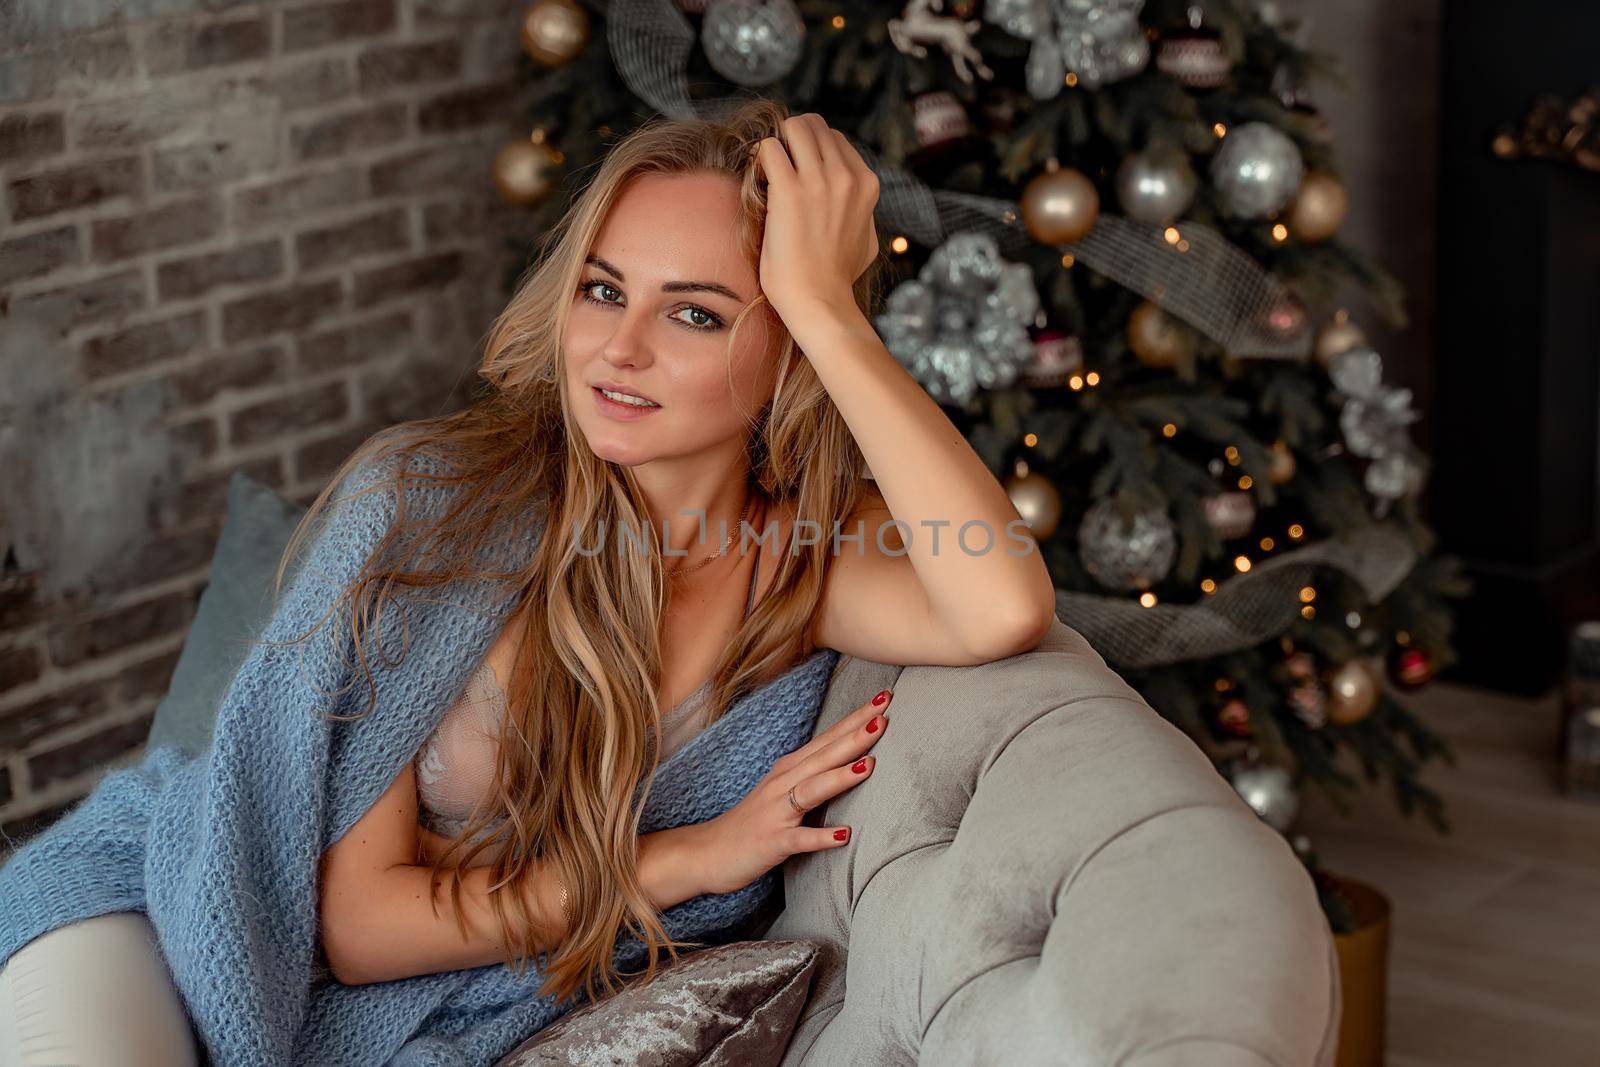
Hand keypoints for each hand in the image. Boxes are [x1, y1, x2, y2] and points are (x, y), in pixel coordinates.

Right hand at [691, 689, 892, 896]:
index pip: (829, 739)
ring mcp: (777, 812)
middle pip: (824, 755)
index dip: (855, 719)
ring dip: (840, 777)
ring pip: (812, 790)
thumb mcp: (785, 790)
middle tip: (883, 715)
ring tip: (869, 765)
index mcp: (790, 769)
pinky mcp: (773, 842)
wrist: (709, 851)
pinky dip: (821, 836)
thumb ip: (814, 774)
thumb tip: (853, 758)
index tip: (884, 699)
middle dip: (854, 736)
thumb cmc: (754, 820)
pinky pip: (799, 839)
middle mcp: (783, 784)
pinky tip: (844, 835)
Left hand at [752, 113, 880, 324]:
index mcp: (866, 184)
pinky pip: (768, 148)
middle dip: (792, 140)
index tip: (798, 172)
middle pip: (815, 125)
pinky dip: (759, 160)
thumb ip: (862, 213)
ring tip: (769, 174)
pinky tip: (759, 184)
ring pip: (793, 126)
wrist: (819, 301)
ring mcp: (819, 181)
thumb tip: (857, 206)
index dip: (811, 150)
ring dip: (777, 145)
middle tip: (779, 168)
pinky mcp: (789, 192)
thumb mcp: (866, 239)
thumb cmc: (837, 278)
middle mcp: (846, 177)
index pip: (835, 139)